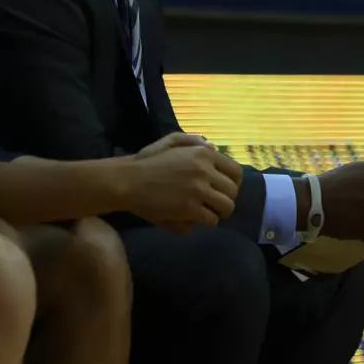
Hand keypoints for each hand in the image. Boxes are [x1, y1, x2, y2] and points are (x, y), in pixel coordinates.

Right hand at [124, 132, 241, 227]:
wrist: (128, 181)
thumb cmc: (147, 161)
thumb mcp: (169, 141)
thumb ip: (193, 141)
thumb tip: (213, 147)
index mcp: (203, 154)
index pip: (235, 172)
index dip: (232, 184)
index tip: (223, 190)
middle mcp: (205, 170)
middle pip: (233, 192)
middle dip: (225, 200)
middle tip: (212, 204)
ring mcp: (198, 190)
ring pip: (225, 208)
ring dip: (216, 213)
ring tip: (204, 213)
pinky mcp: (190, 209)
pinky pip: (210, 220)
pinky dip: (202, 222)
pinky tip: (190, 218)